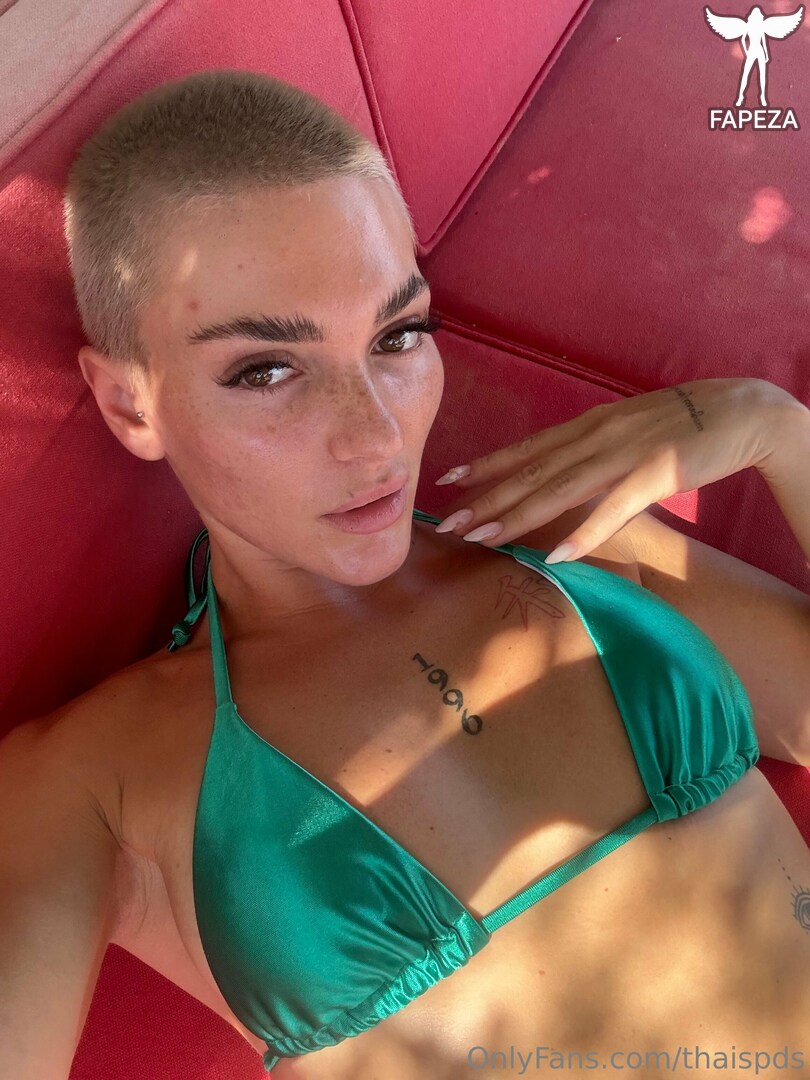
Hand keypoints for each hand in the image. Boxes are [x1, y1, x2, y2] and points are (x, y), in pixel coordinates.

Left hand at [432, 378, 786, 562]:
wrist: (741, 410)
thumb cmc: (682, 424)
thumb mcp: (626, 432)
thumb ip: (592, 452)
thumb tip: (561, 474)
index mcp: (589, 426)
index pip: (528, 447)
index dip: (487, 464)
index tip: (449, 479)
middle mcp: (596, 436)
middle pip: (531, 471)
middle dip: (486, 499)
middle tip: (448, 523)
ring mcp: (622, 454)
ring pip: (559, 488)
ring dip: (517, 515)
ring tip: (482, 538)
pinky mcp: (654, 473)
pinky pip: (612, 508)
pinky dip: (583, 532)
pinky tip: (556, 555)